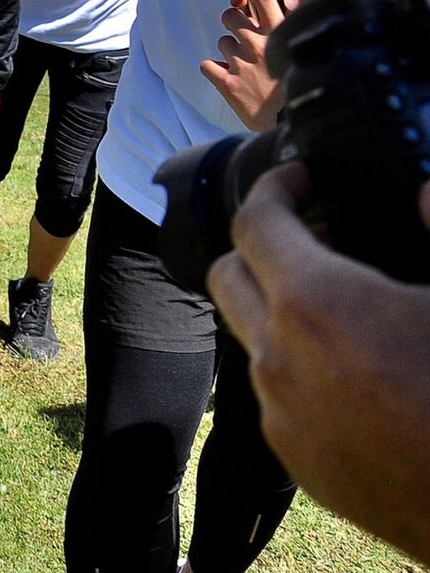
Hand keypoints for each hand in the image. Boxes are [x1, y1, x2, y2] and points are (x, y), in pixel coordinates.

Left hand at [200, 0, 289, 130]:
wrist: (290, 126)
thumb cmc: (294, 87)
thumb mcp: (295, 53)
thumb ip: (279, 32)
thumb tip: (266, 15)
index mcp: (281, 34)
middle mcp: (260, 43)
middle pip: (231, 15)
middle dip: (234, 23)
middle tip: (247, 43)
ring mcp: (242, 62)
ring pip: (222, 42)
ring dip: (230, 54)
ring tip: (249, 71)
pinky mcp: (226, 81)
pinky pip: (208, 65)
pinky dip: (216, 72)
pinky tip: (233, 82)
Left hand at [208, 164, 429, 562]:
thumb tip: (424, 191)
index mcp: (318, 304)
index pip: (255, 222)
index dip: (273, 189)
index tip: (298, 180)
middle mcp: (278, 356)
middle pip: (228, 274)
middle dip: (259, 246)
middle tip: (312, 236)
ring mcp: (279, 412)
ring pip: (253, 338)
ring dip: (283, 313)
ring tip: (348, 311)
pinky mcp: (294, 458)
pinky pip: (277, 396)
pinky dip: (302, 370)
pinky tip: (358, 373)